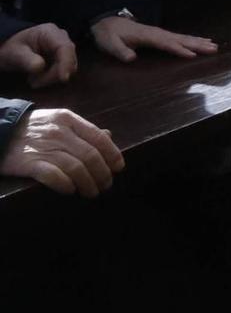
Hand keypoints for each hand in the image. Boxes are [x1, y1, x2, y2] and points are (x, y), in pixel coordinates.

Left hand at [0, 23, 76, 87]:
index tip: (63, 79)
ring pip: (68, 67)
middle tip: (33, 83)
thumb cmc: (13, 49)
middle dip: (53, 74)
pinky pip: (64, 70)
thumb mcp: (15, 54)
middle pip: (68, 58)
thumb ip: (27, 60)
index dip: (66, 63)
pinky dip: (52, 78)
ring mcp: (64, 48)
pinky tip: (39, 78)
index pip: (65, 47)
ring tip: (33, 79)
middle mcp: (62, 38)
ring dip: (52, 77)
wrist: (13, 49)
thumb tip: (40, 67)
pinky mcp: (64, 57)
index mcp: (50, 32)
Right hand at [1, 108, 122, 196]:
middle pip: (90, 155)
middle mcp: (59, 132)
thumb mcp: (59, 120)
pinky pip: (53, 176)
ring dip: (88, 183)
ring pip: (76, 168)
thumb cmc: (33, 128)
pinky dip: (65, 185)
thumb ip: (82, 129)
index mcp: (69, 119)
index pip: (99, 138)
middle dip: (103, 173)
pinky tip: (71, 191)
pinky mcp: (29, 163)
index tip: (118, 168)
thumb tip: (108, 136)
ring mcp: (44, 147)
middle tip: (106, 185)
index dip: (112, 154)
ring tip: (92, 192)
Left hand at [89, 16, 217, 62]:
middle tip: (213, 48)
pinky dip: (191, 39)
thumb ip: (120, 51)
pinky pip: (178, 37)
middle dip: (196, 44)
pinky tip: (199, 41)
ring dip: (198, 41)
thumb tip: (132, 58)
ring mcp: (159, 33)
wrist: (106, 21)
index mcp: (147, 36)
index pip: (166, 44)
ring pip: (182, 37)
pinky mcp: (159, 35)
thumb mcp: (109, 43)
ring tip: (213, 45)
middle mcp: (157, 33)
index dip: (179, 50)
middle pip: (180, 39)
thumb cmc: (108, 34)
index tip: (193, 55)